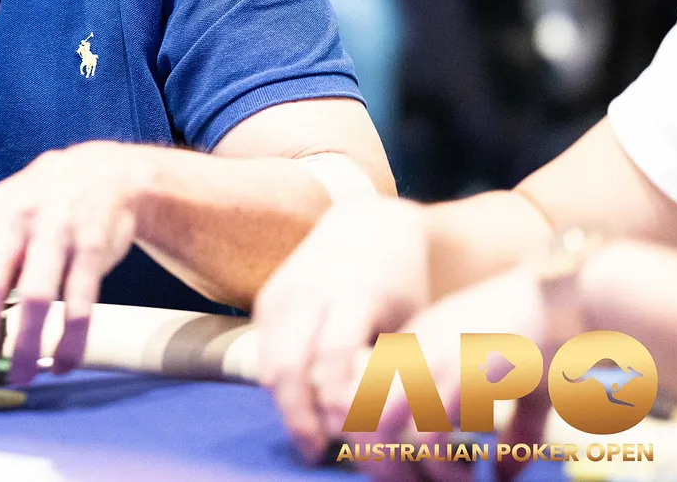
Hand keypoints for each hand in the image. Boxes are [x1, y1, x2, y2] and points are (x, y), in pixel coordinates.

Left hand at [0, 141, 140, 387]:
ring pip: (34, 298)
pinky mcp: (93, 246)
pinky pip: (79, 304)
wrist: (103, 172)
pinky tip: (61, 364)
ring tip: (19, 377)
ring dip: (24, 346)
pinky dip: (70, 341)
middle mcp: (13, 220)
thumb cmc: (37, 208)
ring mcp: (55, 231)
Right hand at [254, 196, 429, 462]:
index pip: (333, 358)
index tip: (346, 437)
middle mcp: (310, 293)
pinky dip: (280, 384)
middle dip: (298, 415)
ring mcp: (282, 294)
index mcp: (353, 295)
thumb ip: (391, 368)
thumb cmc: (401, 284)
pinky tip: (302, 403)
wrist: (366, 226)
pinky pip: (265, 353)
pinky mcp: (266, 299)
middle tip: (313, 450)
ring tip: (308, 435)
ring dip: (285, 405)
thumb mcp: (410, 321)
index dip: (334, 404)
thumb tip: (383, 427)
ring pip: (269, 364)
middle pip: (287, 366)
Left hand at [357, 269, 551, 481]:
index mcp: (416, 343)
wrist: (579, 295)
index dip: (373, 436)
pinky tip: (473, 472)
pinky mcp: (464, 375)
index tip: (407, 463)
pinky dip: (444, 466)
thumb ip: (509, 430)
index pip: (357, 392)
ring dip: (410, 468)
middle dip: (381, 460)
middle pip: (357, 412)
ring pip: (383, 427)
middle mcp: (414, 349)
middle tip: (421, 481)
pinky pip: (431, 433)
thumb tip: (500, 477)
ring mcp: (436, 359)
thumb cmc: (553, 336)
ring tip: (452, 481)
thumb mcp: (522, 384)